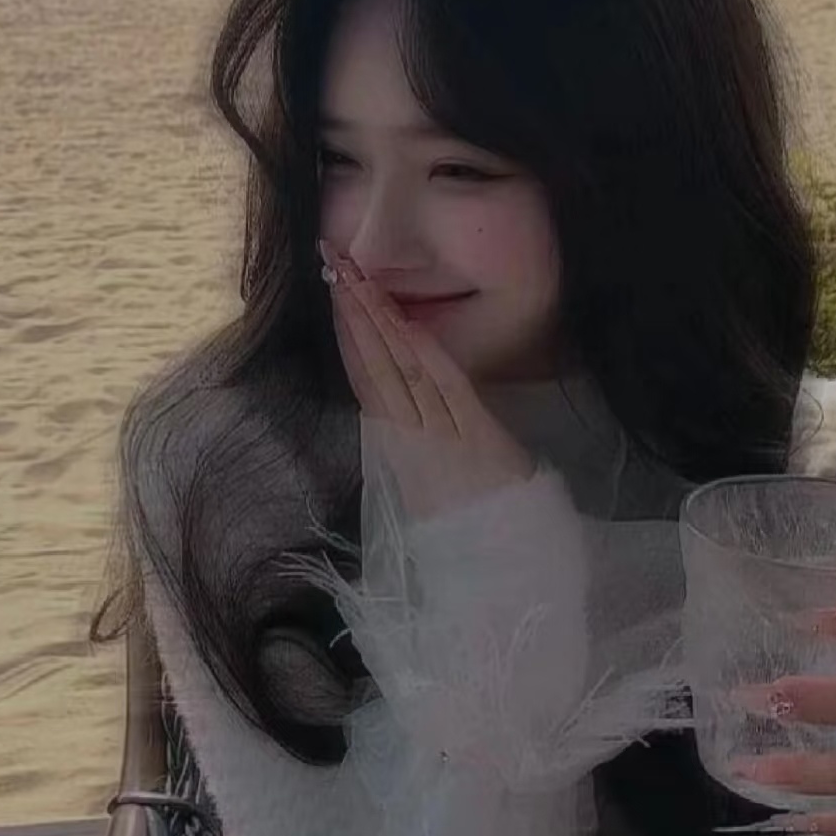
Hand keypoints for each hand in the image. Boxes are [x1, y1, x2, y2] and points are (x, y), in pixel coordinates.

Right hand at [320, 241, 535, 519]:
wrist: (501, 570)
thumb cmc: (467, 536)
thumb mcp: (426, 492)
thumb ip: (409, 451)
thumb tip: (391, 409)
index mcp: (397, 452)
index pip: (367, 382)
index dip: (349, 337)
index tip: (334, 295)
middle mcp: (411, 440)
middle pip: (378, 366)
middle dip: (355, 313)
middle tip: (334, 265)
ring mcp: (443, 438)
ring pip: (404, 370)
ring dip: (379, 322)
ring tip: (356, 279)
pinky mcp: (478, 439)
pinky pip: (447, 389)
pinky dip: (425, 354)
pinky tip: (406, 324)